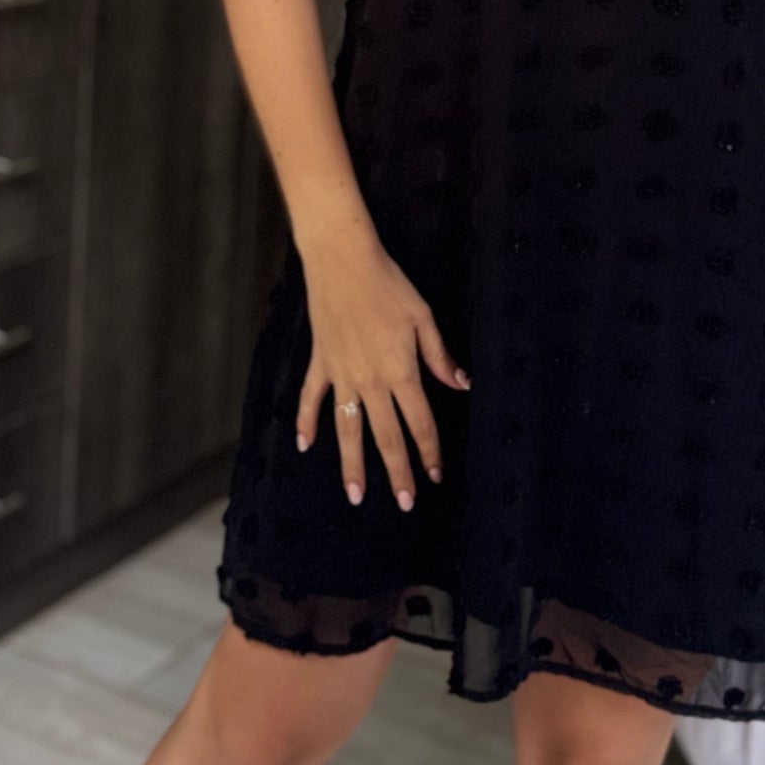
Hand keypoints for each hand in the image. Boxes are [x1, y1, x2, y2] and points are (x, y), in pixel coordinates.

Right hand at [293, 220, 466, 508]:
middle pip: (386, 436)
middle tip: (404, 504)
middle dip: (397, 472)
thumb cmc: (388, 284)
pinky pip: (311, 399)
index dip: (430, 452)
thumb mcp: (423, 317)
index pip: (420, 423)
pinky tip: (303, 445)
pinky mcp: (320, 363)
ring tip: (356, 496)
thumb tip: (461, 385)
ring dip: (352, 465)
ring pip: (347, 430)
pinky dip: (305, 422)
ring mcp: (341, 375)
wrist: (342, 260)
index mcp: (401, 371)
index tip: (436, 476)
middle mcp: (371, 381)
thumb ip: (440, 356)